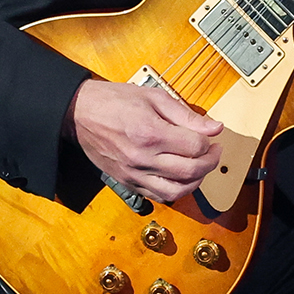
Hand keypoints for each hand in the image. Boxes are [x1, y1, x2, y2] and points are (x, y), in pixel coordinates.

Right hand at [67, 79, 223, 203]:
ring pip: (176, 191)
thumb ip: (186, 115)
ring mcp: (133, 174)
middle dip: (210, 163)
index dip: (210, 143)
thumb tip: (214, 127)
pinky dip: (174, 190)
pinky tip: (180, 176)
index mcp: (150, 133)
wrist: (79, 114)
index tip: (212, 137)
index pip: (195, 147)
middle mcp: (142, 158)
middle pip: (190, 171)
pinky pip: (157, 195)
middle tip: (214, 152)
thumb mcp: (154, 97)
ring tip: (200, 167)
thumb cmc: (115, 101)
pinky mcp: (126, 182)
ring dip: (196, 182)